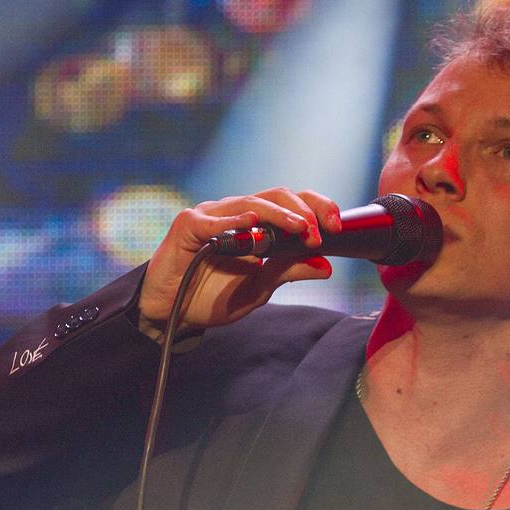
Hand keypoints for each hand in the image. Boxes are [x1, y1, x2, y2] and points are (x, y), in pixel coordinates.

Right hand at [137, 187, 342, 339]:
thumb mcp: (259, 288)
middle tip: (318, 233)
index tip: (337, 228)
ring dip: (279, 216)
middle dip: (304, 211)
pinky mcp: (189, 225)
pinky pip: (214, 221)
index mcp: (256, 223)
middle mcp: (237, 213)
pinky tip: (251, 226)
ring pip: (251, 203)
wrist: (171, 313)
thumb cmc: (211, 296)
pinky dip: (234, 223)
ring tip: (299, 229)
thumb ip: (287, 272)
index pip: (292, 203)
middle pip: (276, 195)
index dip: (317, 208)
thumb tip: (325, 265)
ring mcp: (212, 215)